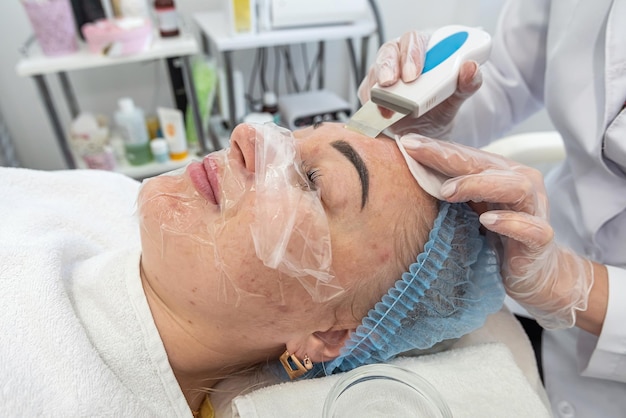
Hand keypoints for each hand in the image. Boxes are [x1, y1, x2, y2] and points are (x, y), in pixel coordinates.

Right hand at [357, 31, 482, 137]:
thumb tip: (471, 68)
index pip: (413, 41)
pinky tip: (381, 114)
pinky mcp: (372, 93)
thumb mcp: (457, 96)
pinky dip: (371, 105)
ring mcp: (383, 75)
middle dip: (387, 68)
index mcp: (422, 50)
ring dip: (377, 89)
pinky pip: (367, 94)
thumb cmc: (441, 106)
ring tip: (386, 107)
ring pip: (374, 73)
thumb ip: (467, 83)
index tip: (413, 75)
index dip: (411, 55)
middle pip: (388, 53)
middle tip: (390, 84)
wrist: (428, 130)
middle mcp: (400, 59)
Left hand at [399, 134, 593, 329]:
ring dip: (479, 185)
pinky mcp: (540, 240)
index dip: (436, 148)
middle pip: (485, 164)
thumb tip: (407, 175)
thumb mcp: (469, 210)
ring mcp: (534, 211)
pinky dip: (509, 222)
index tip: (406, 142)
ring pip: (515, 187)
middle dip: (448, 157)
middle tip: (417, 153)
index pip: (466, 156)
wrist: (534, 273)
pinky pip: (531, 228)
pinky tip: (487, 221)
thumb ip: (449, 191)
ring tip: (447, 191)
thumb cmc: (496, 236)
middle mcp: (521, 185)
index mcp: (501, 174)